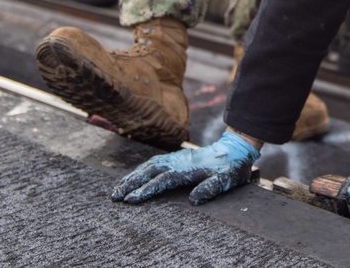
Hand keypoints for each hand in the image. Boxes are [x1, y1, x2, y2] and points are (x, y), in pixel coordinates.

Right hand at [111, 131, 259, 204]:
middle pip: (149, 171)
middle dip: (131, 184)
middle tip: (115, 197)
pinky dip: (141, 169)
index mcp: (188, 169)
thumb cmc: (231, 167)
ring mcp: (177, 158)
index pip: (162, 180)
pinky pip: (155, 162)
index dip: (145, 190)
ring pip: (149, 165)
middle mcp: (179, 161)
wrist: (235, 148)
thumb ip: (210, 188)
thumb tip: (193, 201)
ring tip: (118, 189)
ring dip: (133, 176)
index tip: (130, 201)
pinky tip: (135, 175)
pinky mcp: (178, 157)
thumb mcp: (226, 179)